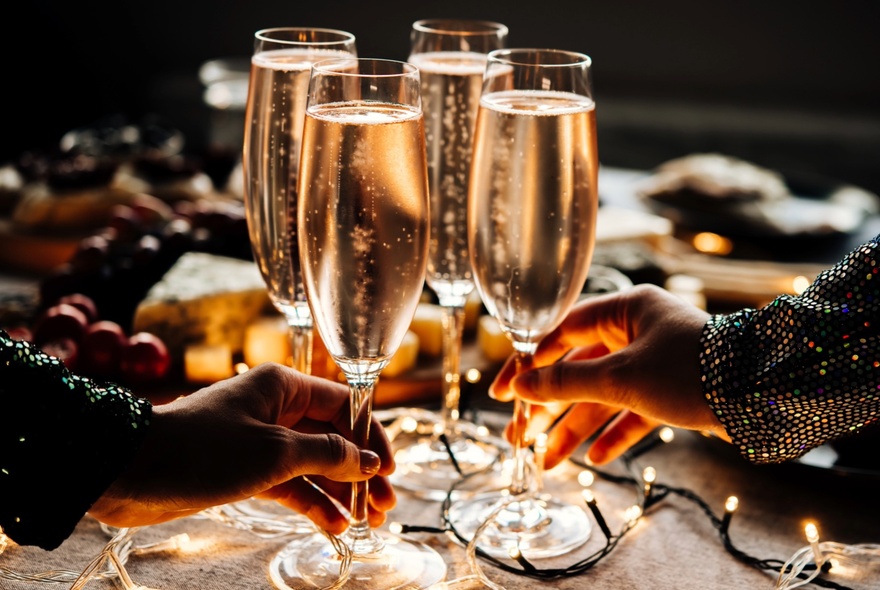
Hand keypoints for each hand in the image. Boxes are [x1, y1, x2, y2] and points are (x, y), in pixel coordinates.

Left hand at [89, 362, 394, 534]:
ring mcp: (260, 440)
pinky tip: (334, 527)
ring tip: (369, 522)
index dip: (373, 436)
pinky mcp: (244, 469)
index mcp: (285, 387)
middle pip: (333, 437)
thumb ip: (327, 455)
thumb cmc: (203, 449)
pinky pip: (290, 484)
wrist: (131, 470)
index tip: (391, 469)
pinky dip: (311, 503)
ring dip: (341, 492)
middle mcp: (277, 409)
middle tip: (387, 504)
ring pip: (314, 464)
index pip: (346, 405)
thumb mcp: (275, 452)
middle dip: (362, 470)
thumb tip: (369, 461)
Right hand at [490, 284, 728, 466]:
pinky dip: (614, 433)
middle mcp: (638, 331)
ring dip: (576, 428)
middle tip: (520, 436)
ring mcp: (656, 362)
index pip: (560, 333)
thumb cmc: (691, 370)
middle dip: (550, 407)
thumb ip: (566, 382)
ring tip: (549, 462)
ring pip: (604, 396)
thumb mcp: (620, 377)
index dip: (529, 364)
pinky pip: (634, 412)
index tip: (505, 393)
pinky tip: (594, 458)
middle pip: (579, 370)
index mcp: (625, 309)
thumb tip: (521, 387)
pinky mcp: (673, 391)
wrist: (764, 395)